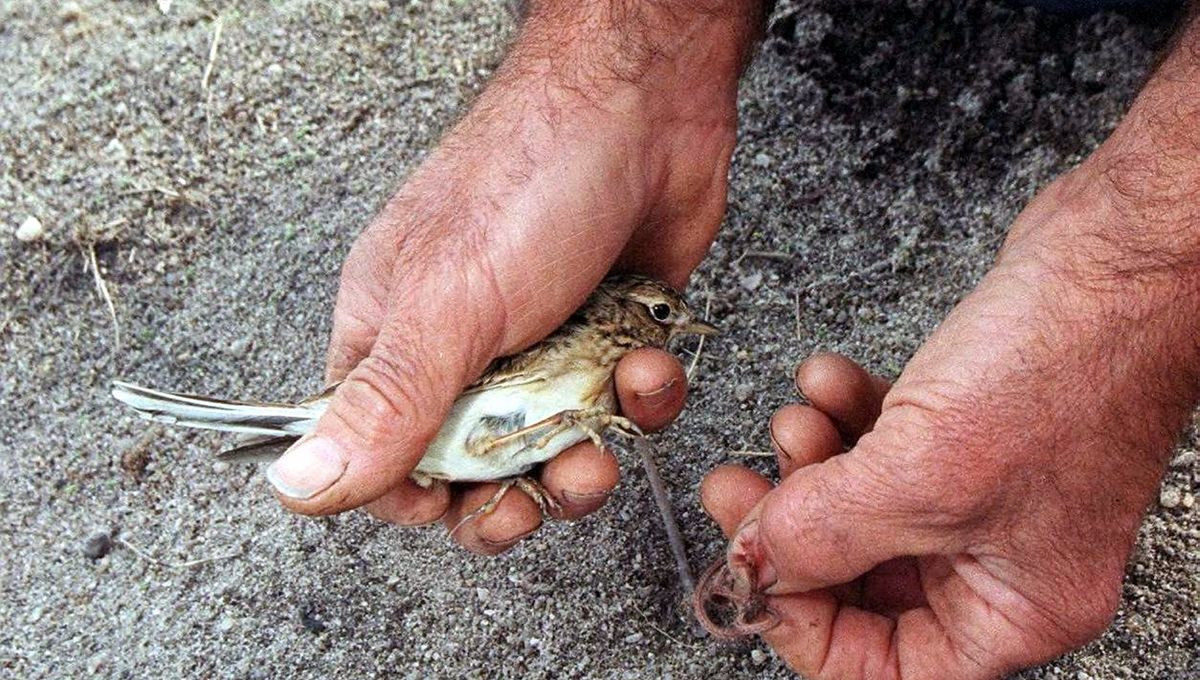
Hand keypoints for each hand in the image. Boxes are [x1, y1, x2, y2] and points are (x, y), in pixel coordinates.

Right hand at [260, 2, 759, 552]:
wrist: (648, 103)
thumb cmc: (532, 174)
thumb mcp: (447, 306)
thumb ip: (383, 405)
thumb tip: (299, 485)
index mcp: (394, 335)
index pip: (381, 454)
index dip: (420, 494)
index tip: (461, 502)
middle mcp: (463, 345)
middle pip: (476, 468)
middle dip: (521, 487)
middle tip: (548, 474)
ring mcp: (540, 342)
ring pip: (557, 446)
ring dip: (591, 445)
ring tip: (604, 406)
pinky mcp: (608, 333)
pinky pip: (620, 406)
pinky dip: (642, 395)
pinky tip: (643, 355)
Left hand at [699, 159, 1198, 676]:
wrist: (1112, 257)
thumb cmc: (1069, 366)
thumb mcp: (924, 475)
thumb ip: (825, 532)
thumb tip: (755, 564)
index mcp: (1012, 607)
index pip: (883, 665)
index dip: (803, 625)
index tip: (753, 572)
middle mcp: (997, 558)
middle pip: (859, 580)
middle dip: (794, 528)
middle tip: (741, 490)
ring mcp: (979, 491)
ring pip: (860, 505)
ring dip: (813, 462)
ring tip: (796, 421)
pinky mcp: (962, 430)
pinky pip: (878, 445)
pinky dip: (841, 415)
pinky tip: (827, 379)